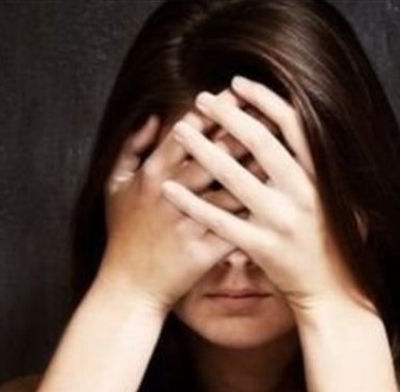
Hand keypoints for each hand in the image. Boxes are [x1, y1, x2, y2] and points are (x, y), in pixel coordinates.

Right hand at [98, 91, 258, 312]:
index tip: (241, 95)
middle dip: (246, 133)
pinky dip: (257, 213)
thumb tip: (154, 117)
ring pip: (231, 189)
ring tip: (284, 153)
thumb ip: (131, 148)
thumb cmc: (124, 236)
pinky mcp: (202, 250)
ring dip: (259, 171)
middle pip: (215, 156)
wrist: (128, 288)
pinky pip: (236, 227)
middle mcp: (169, 193)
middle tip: (272, 115)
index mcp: (151, 174)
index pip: (189, 133)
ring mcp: (186, 222)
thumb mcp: (114, 187)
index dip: (216, 113)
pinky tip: (280, 200)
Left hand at [158, 76, 368, 315]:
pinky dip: (191, 202)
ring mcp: (281, 221)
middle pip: (260, 143)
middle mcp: (302, 194)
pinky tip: (168, 187)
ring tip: (180, 129)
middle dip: (228, 116)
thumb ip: (320, 171)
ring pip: (234, 177)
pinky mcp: (262, 247)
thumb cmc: (335, 245)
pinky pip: (218, 220)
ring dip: (203, 149)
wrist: (334, 293)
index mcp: (320, 178)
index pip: (293, 127)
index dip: (265, 101)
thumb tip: (304, 130)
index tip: (240, 85)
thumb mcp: (342, 201)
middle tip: (202, 99)